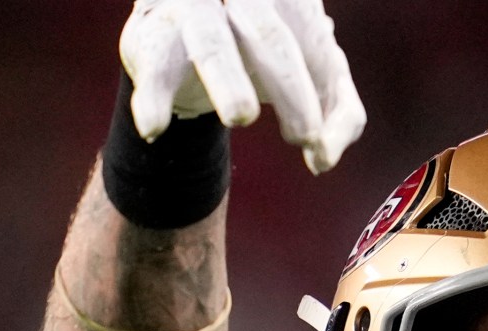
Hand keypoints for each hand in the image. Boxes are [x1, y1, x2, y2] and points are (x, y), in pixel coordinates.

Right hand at [120, 0, 366, 174]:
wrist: (184, 42)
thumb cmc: (259, 53)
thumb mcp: (310, 74)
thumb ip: (337, 109)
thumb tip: (324, 159)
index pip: (313, 39)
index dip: (323, 89)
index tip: (319, 144)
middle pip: (270, 36)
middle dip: (290, 87)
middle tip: (304, 136)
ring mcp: (192, 9)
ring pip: (212, 44)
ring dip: (229, 82)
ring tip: (243, 116)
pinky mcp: (150, 35)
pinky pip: (153, 66)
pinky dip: (152, 99)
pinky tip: (154, 128)